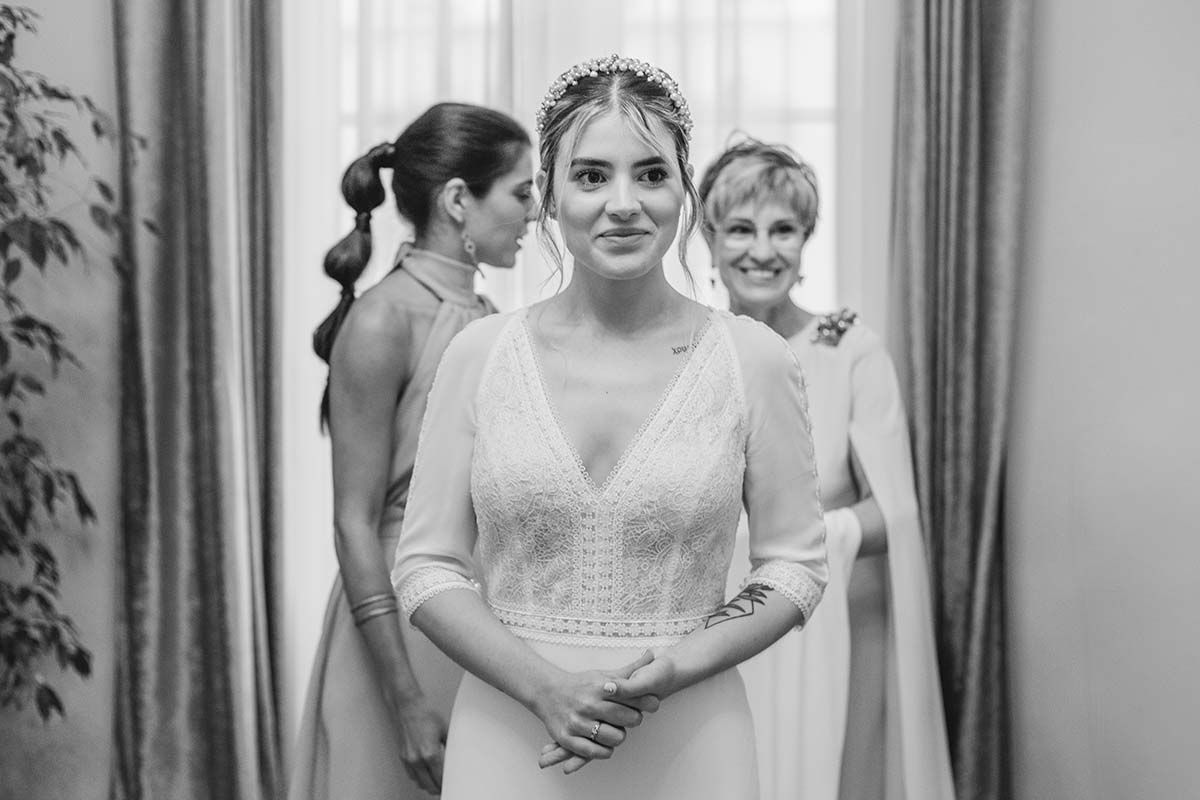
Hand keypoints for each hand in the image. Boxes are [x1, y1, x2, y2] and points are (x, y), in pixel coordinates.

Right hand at [387, 690, 447, 794]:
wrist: (409, 706)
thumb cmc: (426, 714)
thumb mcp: (445, 730)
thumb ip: (450, 747)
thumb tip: (456, 758)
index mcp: (430, 752)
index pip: (441, 778)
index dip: (448, 783)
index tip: (452, 783)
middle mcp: (417, 758)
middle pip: (429, 785)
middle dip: (439, 787)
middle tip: (446, 784)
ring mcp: (409, 759)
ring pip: (419, 783)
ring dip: (428, 784)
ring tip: (437, 781)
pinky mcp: (403, 757)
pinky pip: (411, 775)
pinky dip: (419, 778)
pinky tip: (426, 773)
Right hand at [537, 650, 663, 773]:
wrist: (546, 692)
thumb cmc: (579, 684)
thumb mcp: (603, 674)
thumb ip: (629, 670)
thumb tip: (652, 655)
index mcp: (600, 687)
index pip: (633, 696)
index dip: (647, 702)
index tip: (652, 704)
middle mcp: (589, 704)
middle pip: (628, 719)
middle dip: (634, 719)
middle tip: (630, 717)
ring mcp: (577, 723)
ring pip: (615, 738)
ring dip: (619, 736)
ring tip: (615, 730)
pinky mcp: (567, 738)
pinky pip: (595, 752)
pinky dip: (604, 750)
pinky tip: (604, 743)